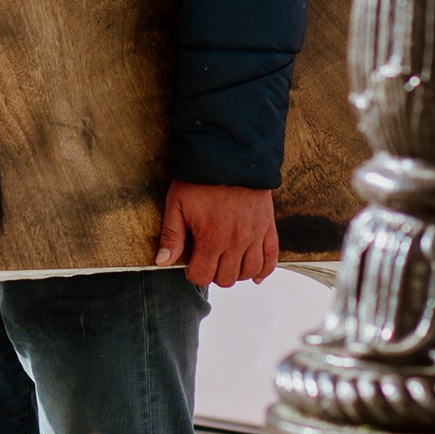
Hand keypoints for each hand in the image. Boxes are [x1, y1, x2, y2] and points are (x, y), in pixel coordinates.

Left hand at [156, 183, 278, 287]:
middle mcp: (236, 242)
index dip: (194, 274)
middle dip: (214, 274)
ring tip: (227, 264)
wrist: (229, 155)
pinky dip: (265, 270)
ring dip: (237, 273)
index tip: (191, 265)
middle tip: (208, 261)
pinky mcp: (267, 227)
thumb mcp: (176, 204)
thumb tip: (162, 262)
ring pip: (249, 271)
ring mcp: (254, 236)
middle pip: (227, 278)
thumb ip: (171, 235)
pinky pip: (272, 258)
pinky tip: (256, 275)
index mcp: (211, 239)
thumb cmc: (200, 179)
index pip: (203, 276)